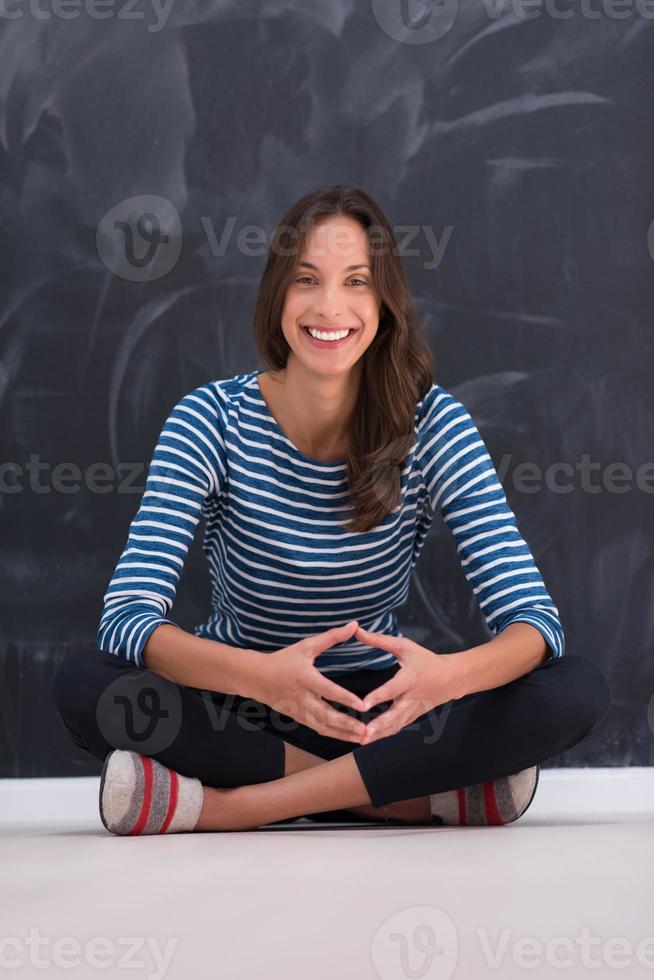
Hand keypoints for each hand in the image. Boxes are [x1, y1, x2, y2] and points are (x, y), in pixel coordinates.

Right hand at [251, 620, 368, 741]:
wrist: (256, 677)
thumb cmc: (283, 659)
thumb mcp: (306, 646)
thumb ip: (332, 637)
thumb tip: (354, 625)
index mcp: (305, 678)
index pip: (328, 691)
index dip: (345, 699)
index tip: (362, 706)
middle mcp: (302, 697)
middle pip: (326, 715)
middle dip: (347, 725)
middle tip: (366, 731)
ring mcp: (299, 711)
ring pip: (323, 727)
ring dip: (343, 734)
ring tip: (362, 739)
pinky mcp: (298, 718)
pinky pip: (318, 729)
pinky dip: (333, 735)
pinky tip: (348, 737)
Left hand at [355, 625, 463, 743]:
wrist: (452, 678)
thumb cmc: (425, 660)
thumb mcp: (405, 646)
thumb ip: (380, 640)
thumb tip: (358, 631)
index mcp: (410, 678)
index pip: (392, 689)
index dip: (378, 697)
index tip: (363, 705)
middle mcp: (412, 697)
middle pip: (395, 715)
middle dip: (379, 726)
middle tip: (363, 734)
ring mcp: (414, 710)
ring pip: (396, 725)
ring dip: (380, 734)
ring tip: (362, 740)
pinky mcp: (413, 717)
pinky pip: (398, 728)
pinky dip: (385, 734)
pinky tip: (370, 739)